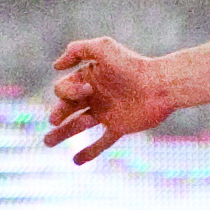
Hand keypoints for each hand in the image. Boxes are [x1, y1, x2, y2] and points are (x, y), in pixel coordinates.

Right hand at [47, 34, 171, 164]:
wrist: (161, 85)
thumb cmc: (132, 65)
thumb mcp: (103, 47)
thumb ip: (78, 50)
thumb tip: (56, 66)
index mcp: (88, 79)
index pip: (63, 89)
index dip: (69, 91)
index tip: (88, 90)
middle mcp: (94, 96)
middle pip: (66, 108)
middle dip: (57, 114)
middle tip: (55, 120)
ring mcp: (106, 113)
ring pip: (78, 126)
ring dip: (62, 134)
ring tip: (48, 142)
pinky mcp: (118, 127)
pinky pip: (102, 142)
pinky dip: (89, 153)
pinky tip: (76, 162)